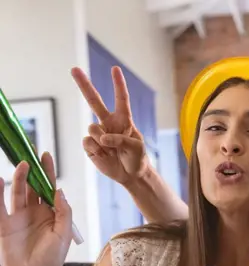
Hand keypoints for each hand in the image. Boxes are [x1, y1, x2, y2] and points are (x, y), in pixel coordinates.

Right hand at [0, 154, 71, 265]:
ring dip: (20, 178)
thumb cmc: (52, 259)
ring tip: (23, 163)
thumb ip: (63, 211)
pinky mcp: (4, 225)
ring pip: (18, 193)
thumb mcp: (63, 233)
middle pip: (33, 187)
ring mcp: (18, 218)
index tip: (46, 155)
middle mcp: (34, 213)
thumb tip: (58, 190)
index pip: (49, 188)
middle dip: (33, 170)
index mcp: (51, 214)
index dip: (48, 172)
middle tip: (31, 152)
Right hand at [71, 66, 148, 185]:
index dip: (118, 84)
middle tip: (74, 69)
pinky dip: (96, 150)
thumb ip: (121, 140)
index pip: (121, 99)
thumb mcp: (136, 148)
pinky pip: (87, 142)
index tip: (115, 69)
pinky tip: (103, 155)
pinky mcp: (89, 145)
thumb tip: (102, 138)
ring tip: (111, 150)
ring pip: (92, 128)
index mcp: (123, 120)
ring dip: (101, 140)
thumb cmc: (137, 158)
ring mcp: (97, 133)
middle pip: (94, 101)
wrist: (130, 175)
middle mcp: (108, 123)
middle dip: (84, 84)